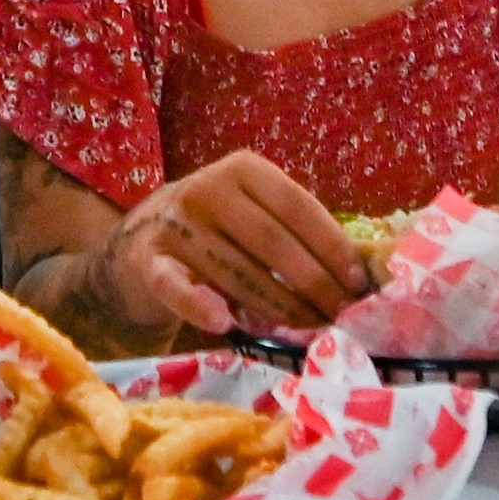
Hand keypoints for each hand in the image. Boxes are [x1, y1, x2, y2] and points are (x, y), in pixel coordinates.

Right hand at [90, 150, 367, 340]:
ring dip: (277, 307)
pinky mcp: (148, 260)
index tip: (358, 283)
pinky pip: (176, 286)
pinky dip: (200, 305)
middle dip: (313, 283)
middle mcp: (207, 189)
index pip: (298, 206)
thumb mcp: (252, 211)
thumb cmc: (218, 229)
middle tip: (341, 316)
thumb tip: (355, 274)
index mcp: (243, 170)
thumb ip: (293, 230)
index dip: (332, 246)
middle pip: (271, 241)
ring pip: (236, 272)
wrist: (140, 241)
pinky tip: (225, 322)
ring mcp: (175, 224)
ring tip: (309, 329)